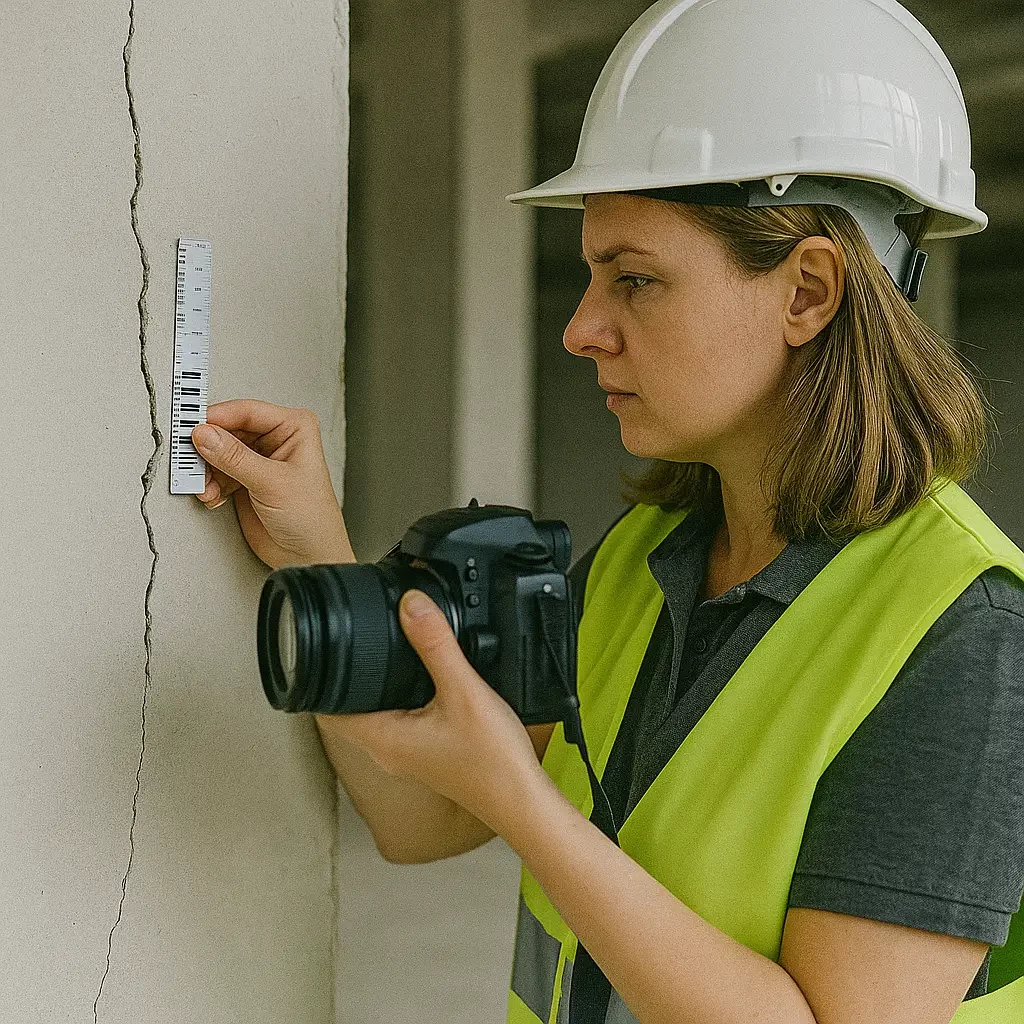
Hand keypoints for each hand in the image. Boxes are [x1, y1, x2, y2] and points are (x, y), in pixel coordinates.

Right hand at [191, 399, 354, 569]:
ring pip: (218, 452)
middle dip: (208, 448)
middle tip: (190, 461)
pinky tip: (213, 497)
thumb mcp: (272, 483)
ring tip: (205, 487)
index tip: (192, 428)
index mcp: (294, 427)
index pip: (247, 411)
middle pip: (228, 430)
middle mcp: (277, 439)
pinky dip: (210, 485)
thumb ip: (235, 458)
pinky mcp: (245, 480)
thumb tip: (205, 435)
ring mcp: (259, 459)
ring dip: (207, 471)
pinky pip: (217, 473)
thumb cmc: (311, 518)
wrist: (307, 557)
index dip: (217, 418)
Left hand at [327, 589, 548, 832]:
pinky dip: (404, 698)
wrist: (522, 799)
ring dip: (379, 687)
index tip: (329, 647)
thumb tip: (411, 605)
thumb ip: (436, 644)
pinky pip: (402, 721)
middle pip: (351, 709)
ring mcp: (408, 755)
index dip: (324, 678)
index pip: (329, 709)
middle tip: (360, 639)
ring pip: (378, 714)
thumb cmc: (492, 760)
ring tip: (391, 652)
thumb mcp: (463, 690)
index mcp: (384, 739)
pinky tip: (425, 681)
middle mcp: (389, 751)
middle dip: (353, 674)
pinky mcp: (427, 754)